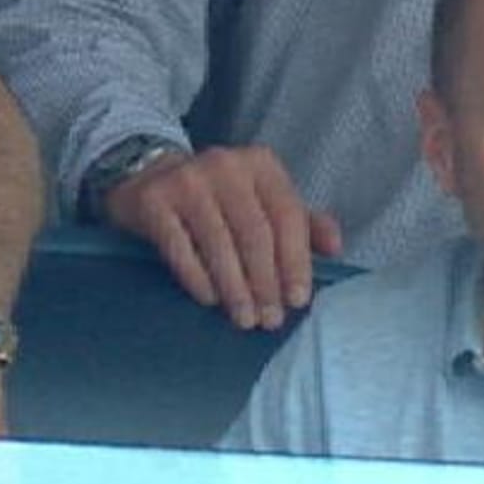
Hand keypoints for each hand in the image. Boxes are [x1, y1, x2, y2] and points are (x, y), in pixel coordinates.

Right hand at [103, 143, 340, 329]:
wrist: (148, 176)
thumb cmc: (218, 197)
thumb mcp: (262, 199)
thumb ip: (301, 222)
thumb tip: (335, 248)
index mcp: (260, 164)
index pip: (287, 215)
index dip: (296, 261)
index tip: (298, 300)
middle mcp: (225, 165)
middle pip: (255, 233)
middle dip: (266, 283)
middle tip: (269, 320)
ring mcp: (186, 180)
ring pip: (220, 243)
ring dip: (235, 289)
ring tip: (244, 318)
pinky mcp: (154, 200)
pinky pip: (180, 247)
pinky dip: (198, 279)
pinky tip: (209, 300)